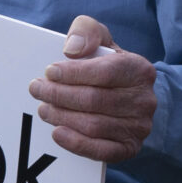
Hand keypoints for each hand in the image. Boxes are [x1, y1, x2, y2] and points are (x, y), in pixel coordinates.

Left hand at [31, 16, 157, 164]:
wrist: (131, 99)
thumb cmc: (110, 69)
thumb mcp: (102, 42)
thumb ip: (87, 32)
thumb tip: (72, 50)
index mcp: (140, 70)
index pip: (105, 72)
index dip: (73, 73)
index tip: (49, 72)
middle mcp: (144, 99)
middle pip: (94, 100)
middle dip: (59, 95)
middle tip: (37, 90)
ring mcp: (138, 126)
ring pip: (93, 125)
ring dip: (62, 117)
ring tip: (44, 109)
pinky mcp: (129, 148)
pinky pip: (100, 150)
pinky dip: (76, 143)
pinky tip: (57, 132)